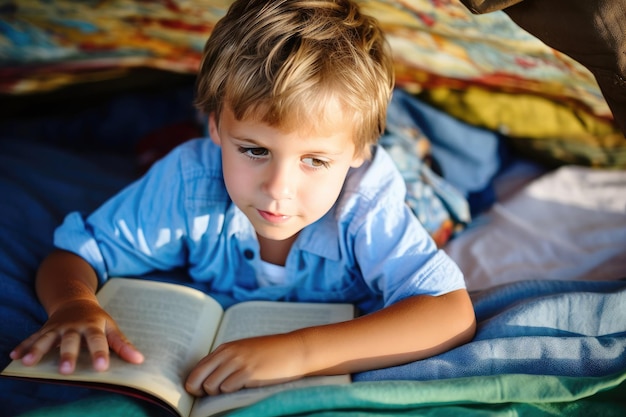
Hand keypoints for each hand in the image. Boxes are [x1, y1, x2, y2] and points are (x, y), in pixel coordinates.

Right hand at [10, 299, 143, 373]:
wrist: (75, 301)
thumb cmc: (97, 320)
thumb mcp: (111, 327)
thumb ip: (122, 344)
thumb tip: (139, 360)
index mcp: (92, 325)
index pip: (97, 340)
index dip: (100, 353)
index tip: (102, 368)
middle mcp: (73, 326)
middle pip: (70, 341)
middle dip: (67, 355)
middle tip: (65, 370)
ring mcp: (57, 327)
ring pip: (46, 339)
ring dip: (37, 350)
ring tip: (29, 363)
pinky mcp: (44, 330)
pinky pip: (32, 338)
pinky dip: (23, 346)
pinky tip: (14, 357)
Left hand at [185, 333, 306, 395]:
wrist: (295, 350)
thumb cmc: (271, 354)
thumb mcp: (245, 351)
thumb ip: (227, 361)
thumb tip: (206, 381)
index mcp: (225, 348)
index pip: (197, 368)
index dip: (196, 383)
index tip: (202, 392)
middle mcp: (228, 354)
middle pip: (198, 378)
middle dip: (200, 391)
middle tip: (210, 396)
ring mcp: (238, 363)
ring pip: (211, 386)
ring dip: (218, 393)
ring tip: (232, 390)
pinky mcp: (249, 373)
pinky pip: (227, 389)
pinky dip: (231, 393)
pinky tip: (243, 389)